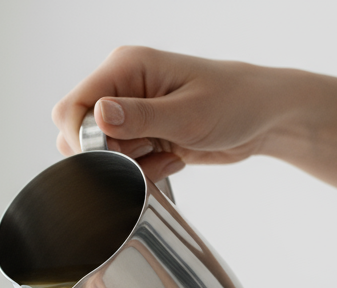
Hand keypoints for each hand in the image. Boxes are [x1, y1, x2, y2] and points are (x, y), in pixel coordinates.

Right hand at [51, 46, 292, 181]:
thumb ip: (141, 117)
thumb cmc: (236, 103)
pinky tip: (171, 159)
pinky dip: (142, 171)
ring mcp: (128, 112)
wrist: (264, 117)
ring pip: (99, 154)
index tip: (111, 158)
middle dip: (107, 157)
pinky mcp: (138, 134)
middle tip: (145, 156)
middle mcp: (120, 86)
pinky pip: (120, 163)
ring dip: (128, 167)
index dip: (82, 138)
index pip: (72, 106)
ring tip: (165, 157)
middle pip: (77, 132)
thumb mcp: (189, 114)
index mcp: (126, 67)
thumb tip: (98, 115)